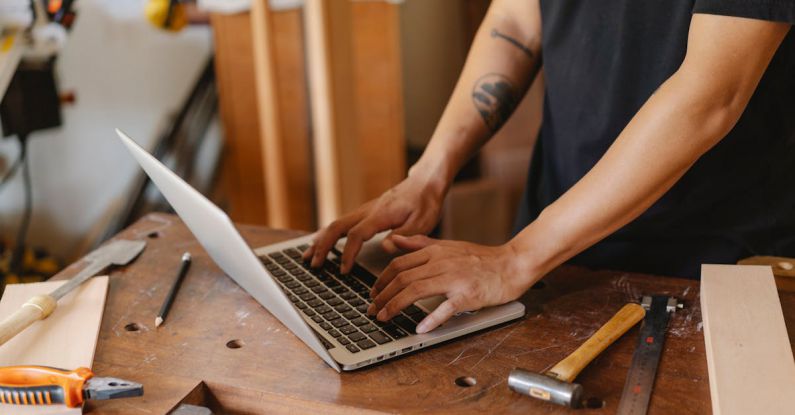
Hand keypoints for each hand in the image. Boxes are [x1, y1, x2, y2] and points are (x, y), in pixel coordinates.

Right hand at [302, 173, 446, 273]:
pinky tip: (321, 242)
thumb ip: (404, 236)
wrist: (425, 182)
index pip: (356, 234)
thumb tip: (385, 247)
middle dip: (323, 246)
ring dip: (321, 240)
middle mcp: (368, 210)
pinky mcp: (366, 212)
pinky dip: (328, 234)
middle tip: (314, 265)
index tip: (344, 270)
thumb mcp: (423, 222)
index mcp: (380, 214)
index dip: (348, 253)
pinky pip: (342, 222)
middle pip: (337, 226)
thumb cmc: (426, 202)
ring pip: (336, 223)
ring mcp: (365, 210)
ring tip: (308, 257)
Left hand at [368, 234, 534, 332]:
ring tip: (384, 318)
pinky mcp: (468, 295)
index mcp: (435, 251)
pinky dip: (431, 319)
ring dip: (396, 306)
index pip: (399, 264)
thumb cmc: (480, 259)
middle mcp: (442, 263)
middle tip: (372, 309)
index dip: (381, 280)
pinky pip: (446, 308)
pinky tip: (420, 329)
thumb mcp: (447, 246)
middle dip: (383, 296)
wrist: (511, 264)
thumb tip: (394, 240)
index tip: (373, 293)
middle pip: (403, 278)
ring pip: (417, 290)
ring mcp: (455, 279)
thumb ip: (420, 244)